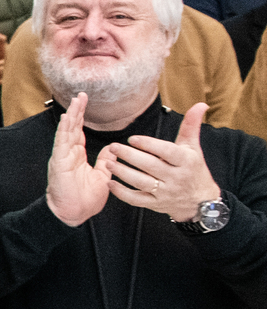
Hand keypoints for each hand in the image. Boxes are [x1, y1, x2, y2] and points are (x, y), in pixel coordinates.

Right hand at [45, 93, 116, 226]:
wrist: (74, 214)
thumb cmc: (85, 200)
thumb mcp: (102, 177)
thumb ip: (106, 162)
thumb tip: (112, 150)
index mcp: (77, 156)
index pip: (78, 131)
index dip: (81, 117)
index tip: (85, 102)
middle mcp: (68, 154)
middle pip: (72, 127)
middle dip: (77, 110)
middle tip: (81, 95)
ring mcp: (63, 157)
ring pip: (66, 131)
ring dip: (71, 115)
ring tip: (76, 101)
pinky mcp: (60, 162)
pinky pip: (62, 142)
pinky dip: (65, 130)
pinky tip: (68, 119)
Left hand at [110, 102, 219, 219]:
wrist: (200, 201)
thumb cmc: (193, 169)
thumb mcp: (193, 148)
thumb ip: (191, 126)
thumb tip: (200, 104)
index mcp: (186, 161)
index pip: (167, 152)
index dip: (149, 145)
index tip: (132, 138)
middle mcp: (176, 178)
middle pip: (151, 167)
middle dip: (130, 157)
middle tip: (113, 147)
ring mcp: (165, 193)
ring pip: (141, 183)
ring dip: (123, 173)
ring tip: (108, 162)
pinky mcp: (156, 204)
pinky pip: (137, 200)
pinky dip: (122, 193)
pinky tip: (110, 183)